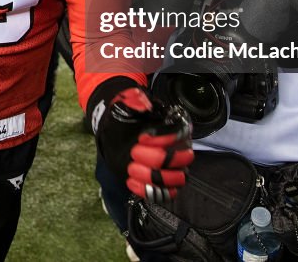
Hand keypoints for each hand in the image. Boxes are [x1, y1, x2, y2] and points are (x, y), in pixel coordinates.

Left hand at [95, 86, 193, 204]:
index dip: (163, 138)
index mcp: (174, 128)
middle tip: (134, 152)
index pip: (181, 135)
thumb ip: (137, 102)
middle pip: (179, 160)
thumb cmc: (127, 117)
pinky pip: (164, 195)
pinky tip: (130, 180)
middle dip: (156, 158)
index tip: (142, 137)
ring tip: (131, 167)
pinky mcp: (161, 184)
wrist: (116, 131)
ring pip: (174, 180)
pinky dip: (147, 191)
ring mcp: (172, 168)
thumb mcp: (129, 104)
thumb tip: (144, 105)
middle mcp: (179, 149)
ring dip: (150, 176)